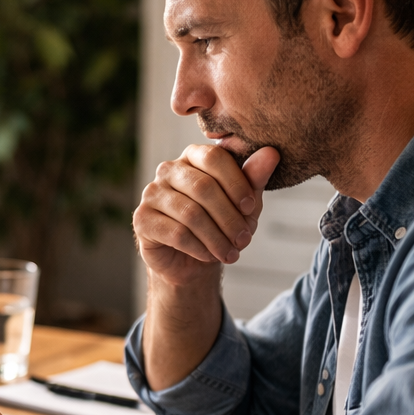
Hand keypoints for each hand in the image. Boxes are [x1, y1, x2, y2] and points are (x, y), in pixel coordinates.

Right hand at [133, 144, 279, 287]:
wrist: (191, 260)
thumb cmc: (220, 224)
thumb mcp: (243, 203)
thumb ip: (254, 178)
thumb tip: (271, 154)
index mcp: (193, 156)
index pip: (214, 157)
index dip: (236, 183)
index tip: (251, 208)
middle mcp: (168, 169)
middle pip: (203, 187)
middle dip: (229, 218)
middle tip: (245, 240)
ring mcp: (152, 193)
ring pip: (191, 214)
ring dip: (216, 238)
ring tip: (231, 254)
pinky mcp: (142, 219)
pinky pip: (176, 233)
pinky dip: (199, 248)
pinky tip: (209, 255)